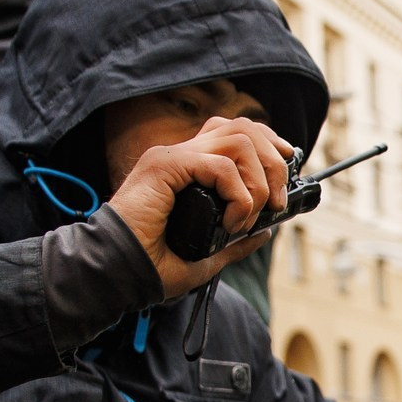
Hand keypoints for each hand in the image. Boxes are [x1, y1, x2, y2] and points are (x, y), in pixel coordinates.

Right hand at [105, 115, 296, 298]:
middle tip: (275, 203)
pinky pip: (221, 166)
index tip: (286, 169)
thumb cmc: (150, 266)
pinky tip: (231, 222)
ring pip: (239, 141)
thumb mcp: (206, 256)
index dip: (268, 144)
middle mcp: (181, 155)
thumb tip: (265, 233)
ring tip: (250, 216)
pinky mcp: (165, 166)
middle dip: (274, 162)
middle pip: (243, 128)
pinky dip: (239, 196)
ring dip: (259, 181)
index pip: (235, 132)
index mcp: (188, 168)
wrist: (116, 273)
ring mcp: (172, 157)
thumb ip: (234, 242)